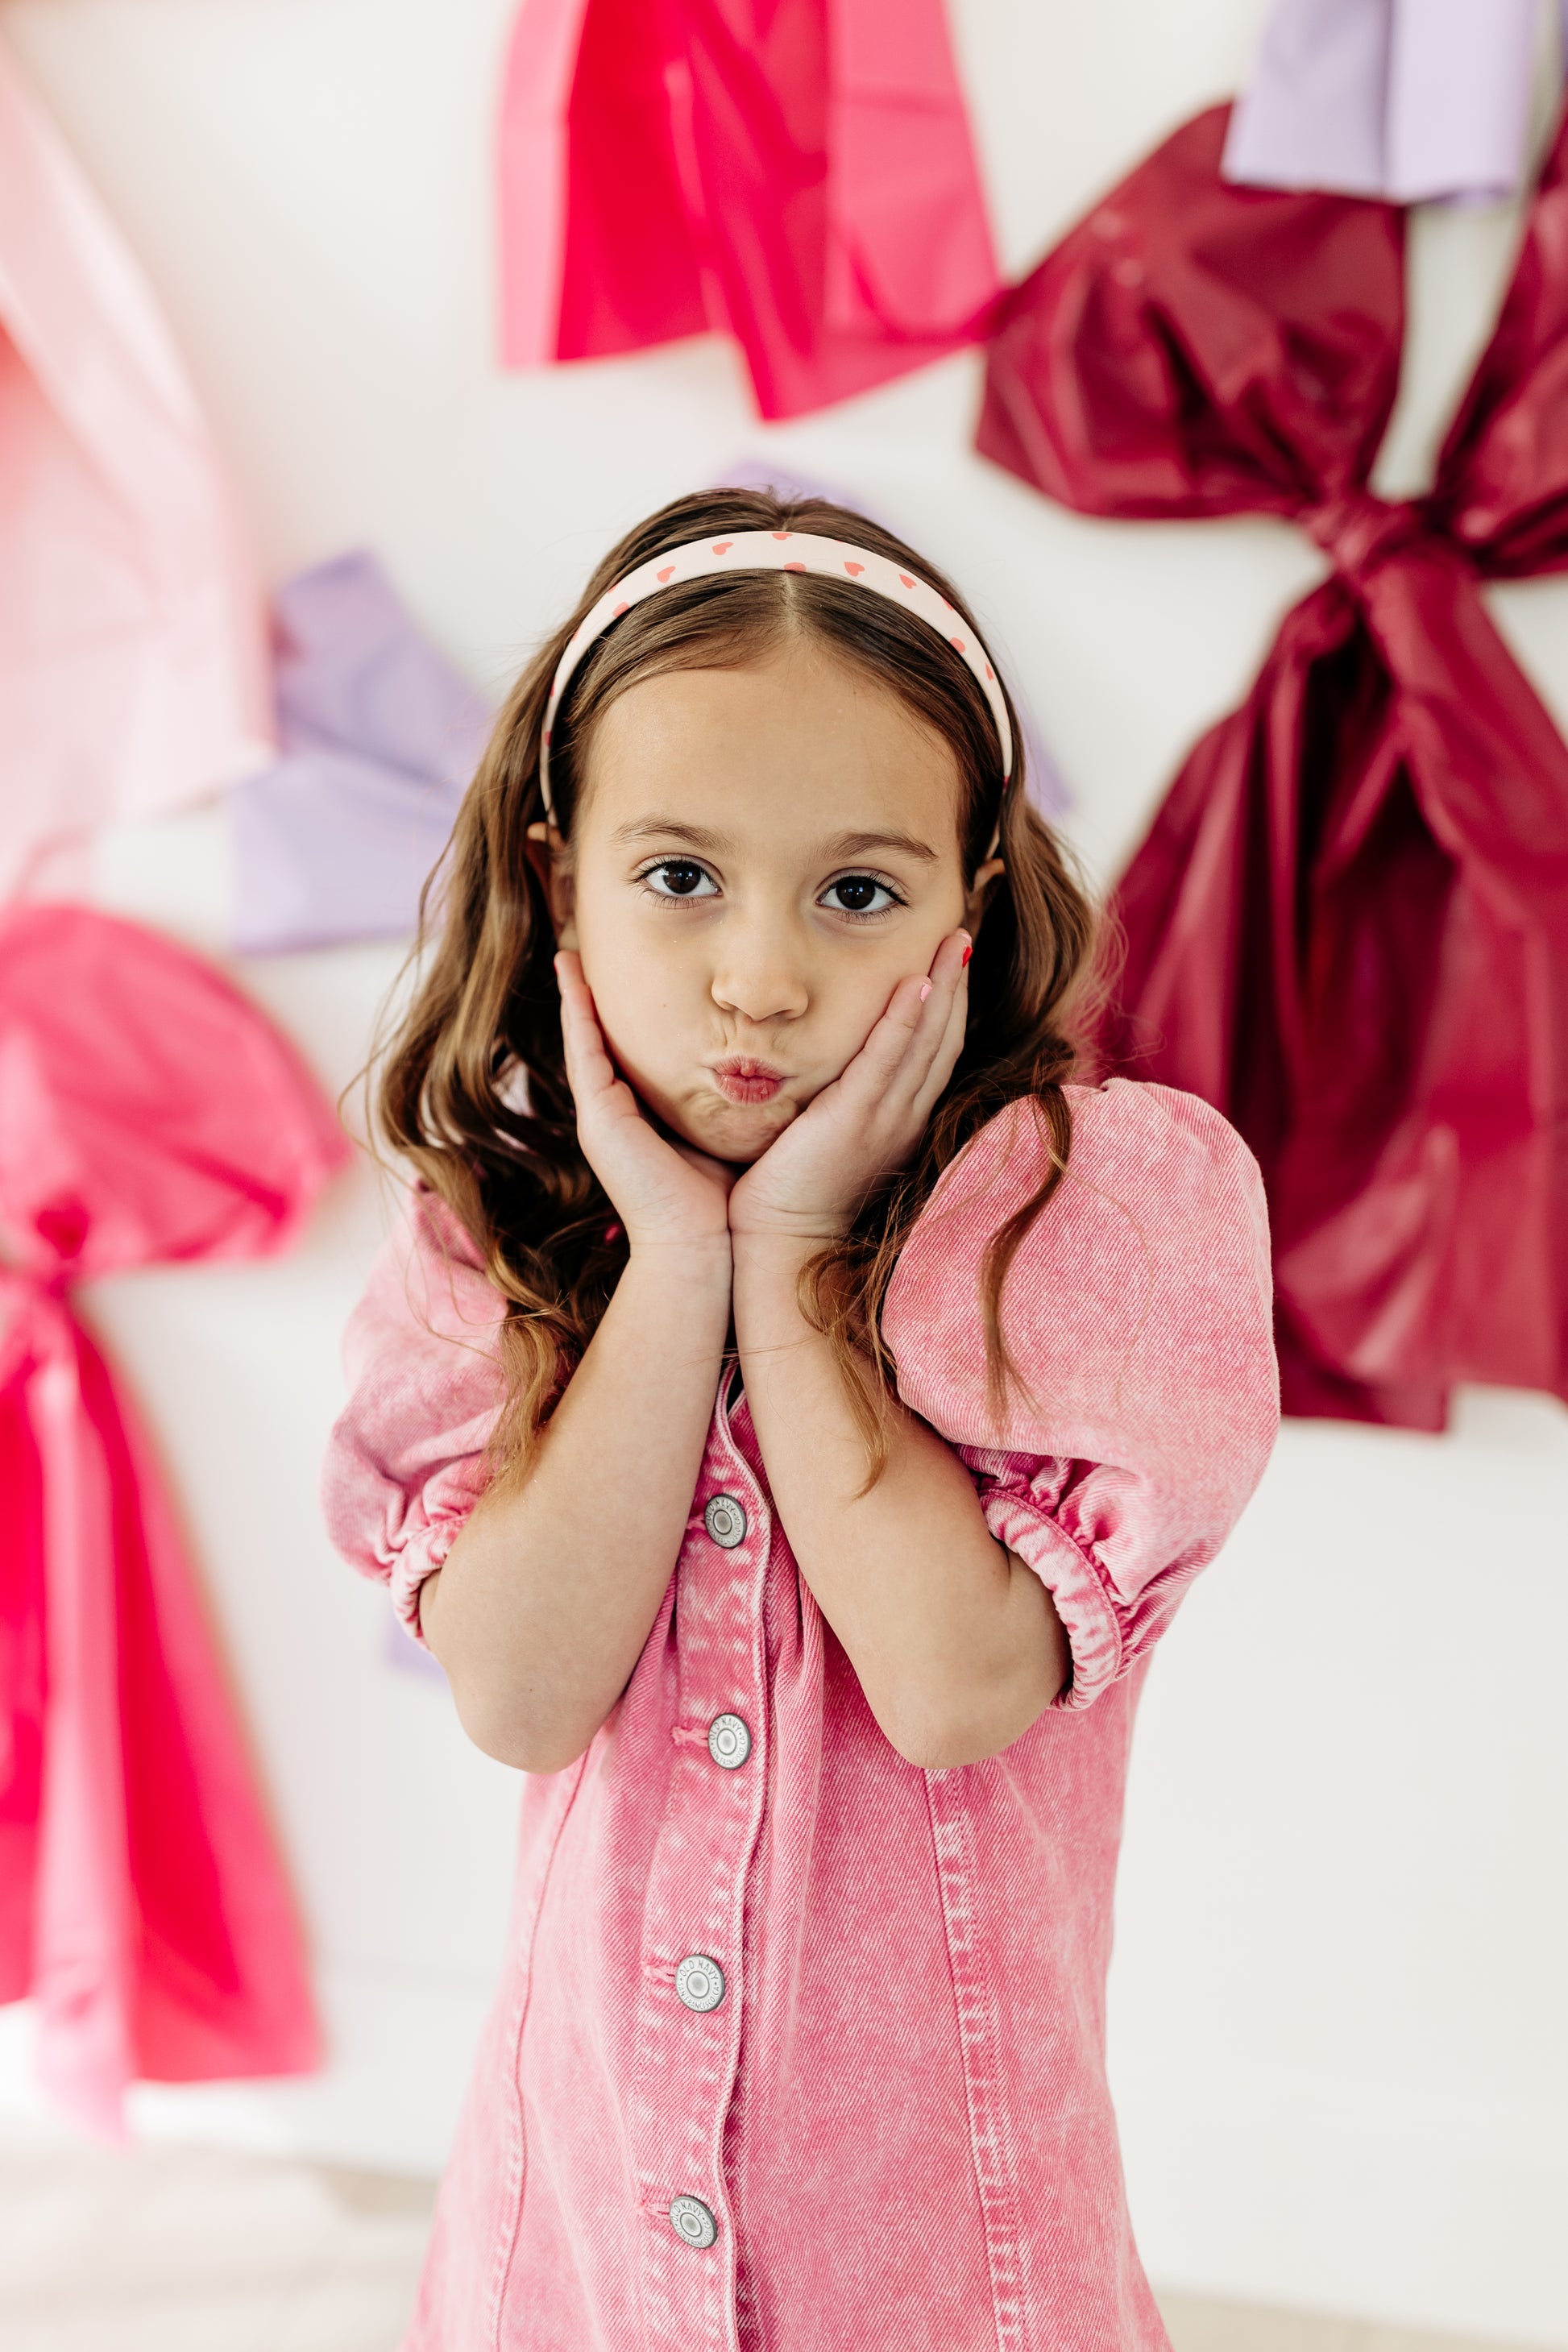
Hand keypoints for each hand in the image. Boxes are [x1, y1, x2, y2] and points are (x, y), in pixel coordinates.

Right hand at [556, 953, 734, 1254]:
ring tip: (570, 949)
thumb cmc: (723, 1201)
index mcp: (640, 1116)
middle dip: (591, 996)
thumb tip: (765, 1067)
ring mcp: (599, 1115)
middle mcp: (613, 1112)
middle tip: (586, 948)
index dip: (625, 1011)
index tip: (632, 968)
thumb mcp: (725, 1133)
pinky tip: (573, 976)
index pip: (628, 1051)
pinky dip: (577, 1012)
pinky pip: (584, 1051)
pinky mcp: (597, 1118)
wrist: (702, 1248)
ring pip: (584, 1038)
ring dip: (577, 994)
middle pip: (599, 1040)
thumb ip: (730, 1101)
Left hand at [728, 931, 969, 1247]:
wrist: (783, 1242)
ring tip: (955, 940)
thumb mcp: (831, 1138)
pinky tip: (918, 984)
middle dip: (957, 984)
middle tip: (963, 933)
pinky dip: (906, 1022)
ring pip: (926, 1043)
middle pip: (942, 1039)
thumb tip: (838, 1069)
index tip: (953, 962)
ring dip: (944, 988)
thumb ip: (844, 1101)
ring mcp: (884, 1119)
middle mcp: (904, 1117)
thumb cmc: (793, 1193)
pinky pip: (887, 1062)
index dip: (948, 1005)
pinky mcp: (855, 1120)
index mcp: (901, 1121)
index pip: (934, 1052)